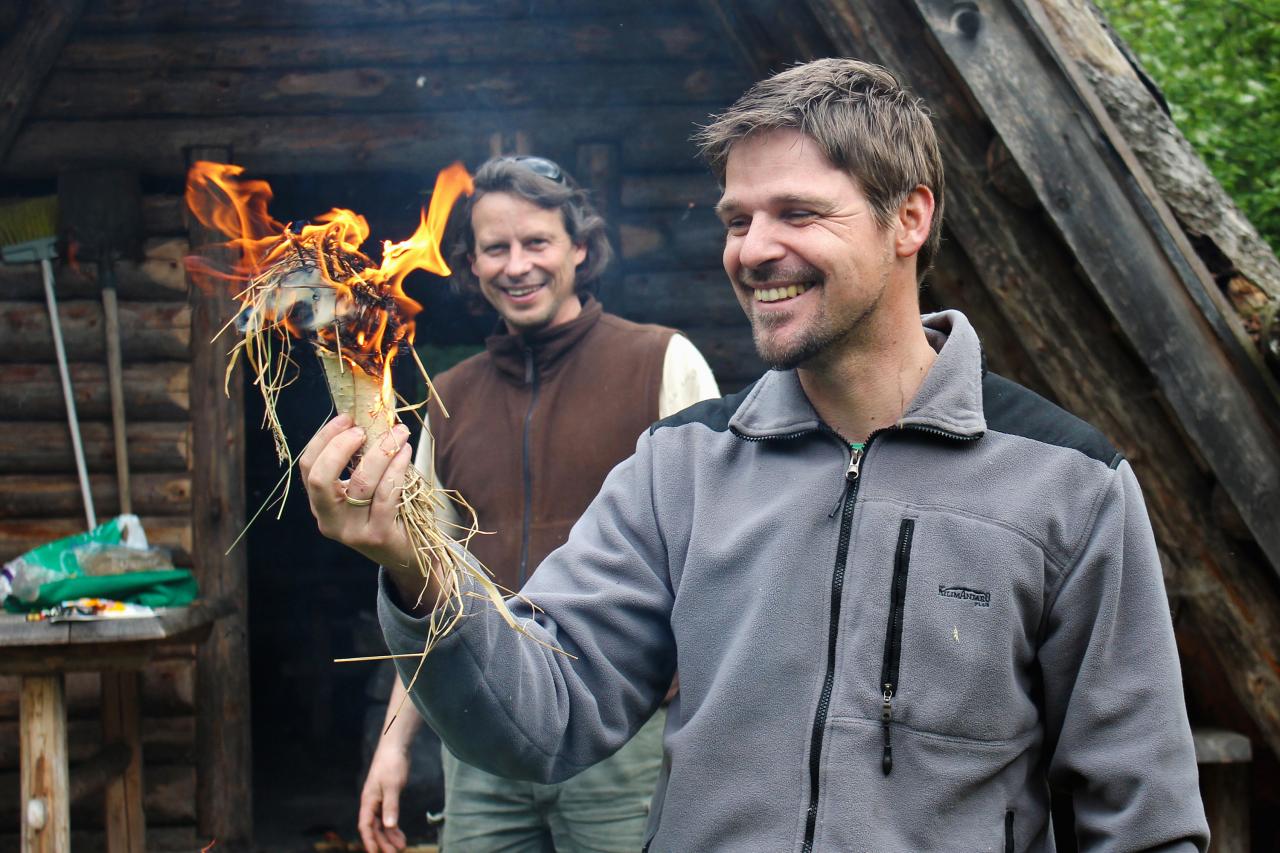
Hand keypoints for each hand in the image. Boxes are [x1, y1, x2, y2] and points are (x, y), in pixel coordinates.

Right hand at [298, 414, 415, 571]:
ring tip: (399, 433)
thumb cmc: (387, 511)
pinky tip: (405, 453)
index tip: (347, 418)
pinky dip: (397, 468)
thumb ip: (359, 460)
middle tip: (364, 429)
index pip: (308, 466)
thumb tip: (367, 417)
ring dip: (382, 450)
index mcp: (320, 504)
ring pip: (360, 482)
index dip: (325, 438)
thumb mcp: (365, 488)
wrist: (406, 554)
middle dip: (340, 446)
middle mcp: (329, 520)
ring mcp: (351, 531)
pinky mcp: (377, 536)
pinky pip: (386, 494)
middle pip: (320, 478)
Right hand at [358, 742, 411, 852]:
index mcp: (368, 800)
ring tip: (401, 847)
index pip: (366, 826)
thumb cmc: (392, 764)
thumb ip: (391, 806)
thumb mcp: (392, 785)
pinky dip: (394, 827)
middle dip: (383, 842)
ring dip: (390, 836)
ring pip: (382, 824)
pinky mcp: (387, 797)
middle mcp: (371, 803)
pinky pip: (388, 817)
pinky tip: (401, 834)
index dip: (370, 840)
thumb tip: (390, 826)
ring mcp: (379, 800)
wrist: (396, 747)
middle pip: (375, 828)